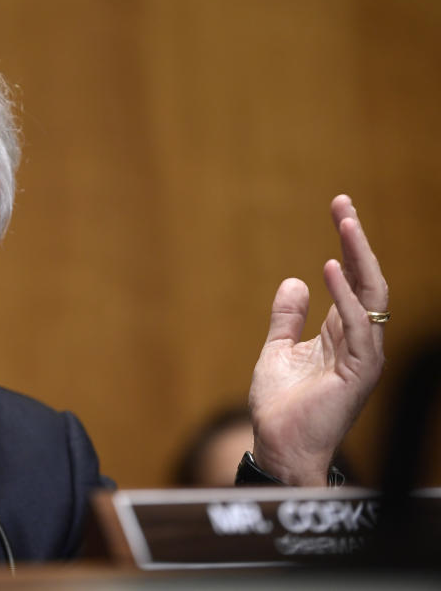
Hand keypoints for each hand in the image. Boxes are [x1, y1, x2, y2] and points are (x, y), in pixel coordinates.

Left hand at [249, 195, 387, 485]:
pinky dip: (346, 296)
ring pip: (371, 296)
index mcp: (341, 333)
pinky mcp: (359, 371)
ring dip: (358, 257)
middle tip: (344, 203)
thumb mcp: (277, 350)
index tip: (338, 208)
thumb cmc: (281, 405)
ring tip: (345, 222)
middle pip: (367, 280)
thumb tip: (293, 281)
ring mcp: (363, 355)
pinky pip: (358, 326)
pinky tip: (331, 268)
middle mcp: (359, 340)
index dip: (347, 244)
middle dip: (357, 241)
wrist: (279, 445)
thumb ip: (287, 318)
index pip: (352, 279)